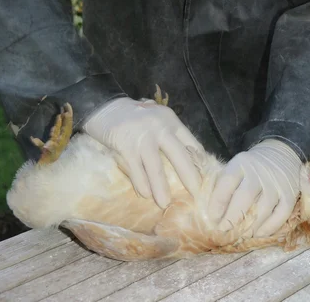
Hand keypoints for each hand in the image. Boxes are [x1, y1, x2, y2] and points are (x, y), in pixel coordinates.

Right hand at [83, 97, 203, 207]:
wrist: (105, 106)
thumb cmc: (134, 117)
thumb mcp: (156, 119)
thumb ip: (169, 134)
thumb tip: (188, 158)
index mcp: (170, 120)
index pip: (191, 142)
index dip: (198, 161)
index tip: (204, 178)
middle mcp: (159, 127)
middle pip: (179, 156)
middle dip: (189, 177)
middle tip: (196, 194)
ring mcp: (142, 136)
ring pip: (156, 167)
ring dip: (161, 188)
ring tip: (165, 204)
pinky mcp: (125, 145)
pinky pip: (136, 169)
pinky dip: (141, 184)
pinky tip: (145, 195)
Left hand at [208, 139, 301, 236]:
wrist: (279, 154)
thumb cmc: (250, 168)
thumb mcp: (235, 168)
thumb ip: (225, 186)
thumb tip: (212, 214)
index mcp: (241, 163)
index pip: (227, 182)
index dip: (218, 202)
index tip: (212, 218)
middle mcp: (259, 172)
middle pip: (245, 196)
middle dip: (232, 217)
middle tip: (223, 231)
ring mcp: (276, 183)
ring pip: (263, 209)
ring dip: (250, 227)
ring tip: (240, 236)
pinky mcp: (290, 194)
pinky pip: (281, 215)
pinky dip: (269, 228)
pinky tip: (258, 234)